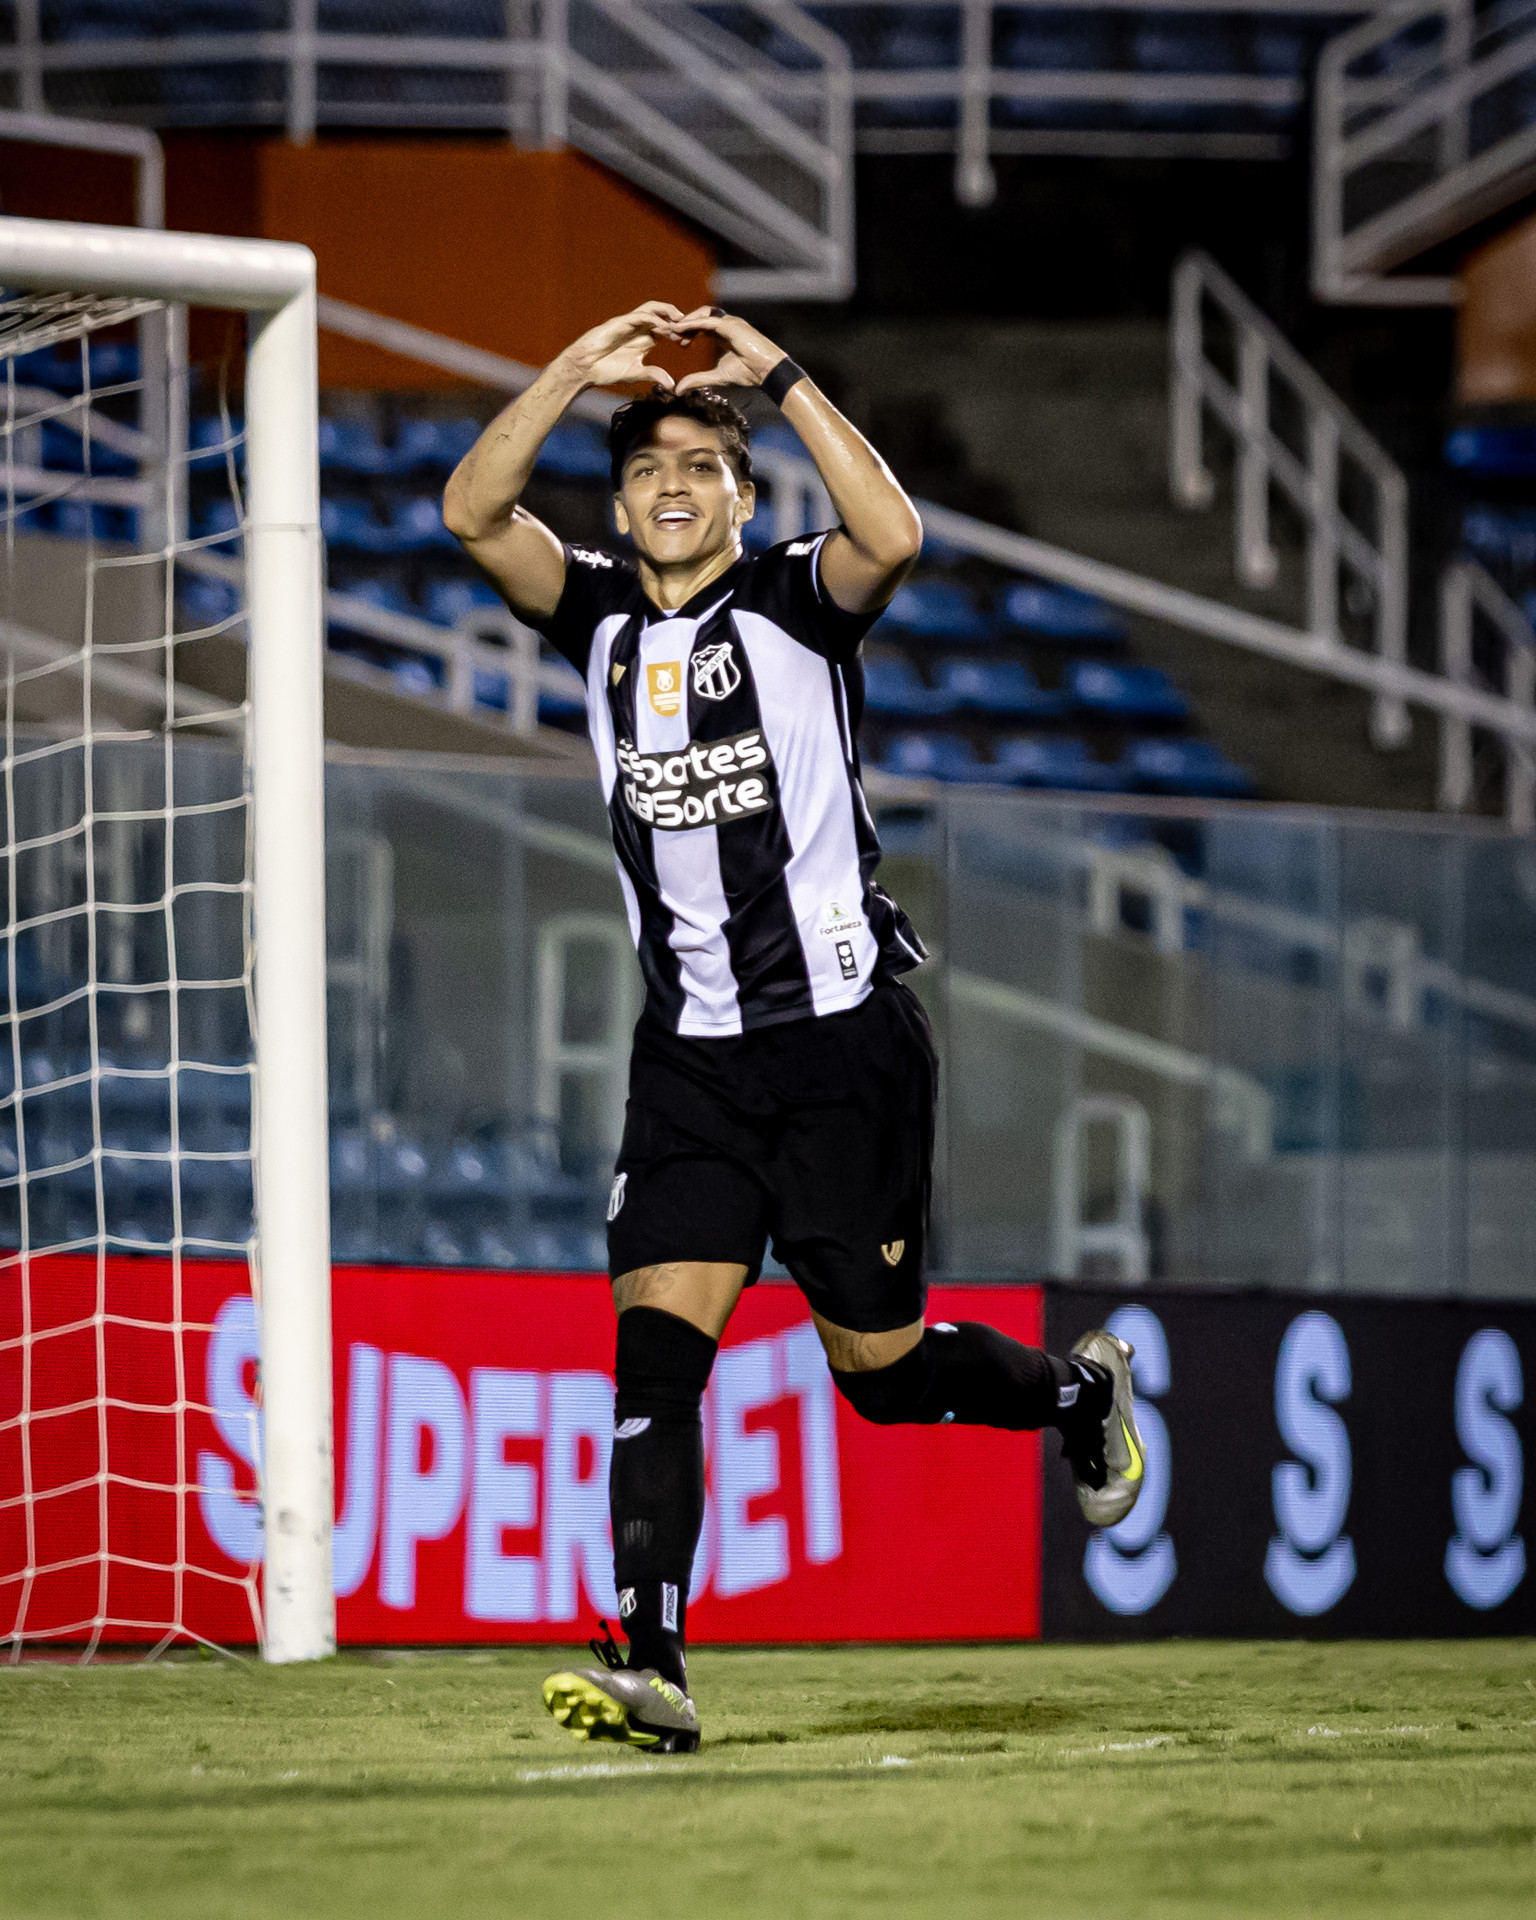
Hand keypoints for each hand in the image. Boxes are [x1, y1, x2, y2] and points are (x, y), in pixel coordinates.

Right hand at [556, 302, 687, 390]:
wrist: (584, 368)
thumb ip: (653, 375)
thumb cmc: (606, 370)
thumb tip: (672, 385)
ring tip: (681, 319)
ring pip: (652, 309)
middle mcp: (639, 328)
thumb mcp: (636, 374)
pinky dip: (653, 319)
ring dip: (667, 312)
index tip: (690, 342)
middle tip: (691, 328)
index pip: (667, 330)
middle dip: (678, 321)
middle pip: (663, 315)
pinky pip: (639, 316)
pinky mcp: (619, 323)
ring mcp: (629, 324)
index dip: (679, 334)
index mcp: (644, 339)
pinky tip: (663, 327)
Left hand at [672, 309, 785, 392]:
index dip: (688, 332)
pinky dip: (694, 323)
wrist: (767, 372)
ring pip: (703, 314)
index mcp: (724, 335)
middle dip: (685, 324)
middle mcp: (727, 325)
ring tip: (674, 329)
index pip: (702, 327)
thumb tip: (678, 389)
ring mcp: (730, 322)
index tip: (676, 341)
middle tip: (671, 333)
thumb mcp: (717, 377)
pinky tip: (682, 328)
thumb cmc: (749, 374)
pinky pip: (708, 321)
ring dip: (687, 320)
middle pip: (700, 317)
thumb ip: (697, 380)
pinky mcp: (731, 325)